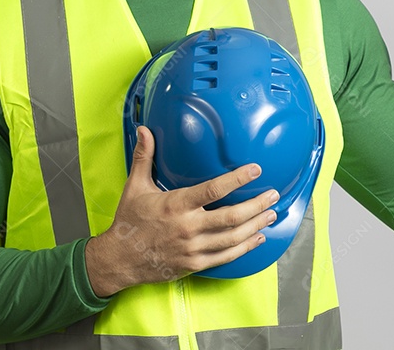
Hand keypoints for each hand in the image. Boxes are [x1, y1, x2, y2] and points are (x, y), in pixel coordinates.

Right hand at [84, 126, 277, 295]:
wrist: (120, 259)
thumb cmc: (129, 221)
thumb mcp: (135, 186)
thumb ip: (144, 157)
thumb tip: (144, 129)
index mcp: (176, 205)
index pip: (213, 189)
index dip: (237, 178)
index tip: (255, 169)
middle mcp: (188, 227)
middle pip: (232, 217)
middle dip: (257, 205)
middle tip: (273, 194)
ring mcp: (193, 248)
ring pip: (234, 238)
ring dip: (256, 225)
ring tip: (272, 213)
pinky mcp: (195, 264)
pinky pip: (226, 257)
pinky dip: (245, 247)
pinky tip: (258, 238)